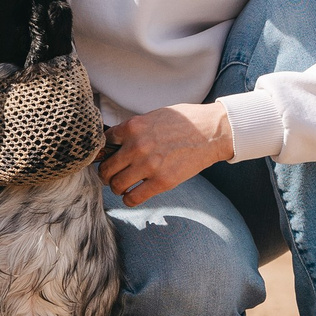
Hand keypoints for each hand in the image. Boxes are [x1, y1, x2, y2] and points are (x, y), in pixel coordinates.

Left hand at [99, 103, 235, 206]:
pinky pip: (134, 197)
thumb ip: (134, 129)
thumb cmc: (184, 121)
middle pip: (106, 167)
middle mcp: (137, 146)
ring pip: (116, 184)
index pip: (103, 143)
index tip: (105, 157)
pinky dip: (128, 199)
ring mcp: (149, 165)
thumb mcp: (153, 116)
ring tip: (121, 186)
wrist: (212, 131)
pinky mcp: (162, 181)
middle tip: (109, 176)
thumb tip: (115, 142)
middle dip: (105, 173)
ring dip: (116, 187)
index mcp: (132, 126)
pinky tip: (131, 196)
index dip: (102, 152)